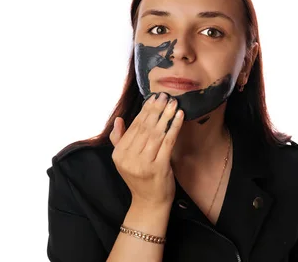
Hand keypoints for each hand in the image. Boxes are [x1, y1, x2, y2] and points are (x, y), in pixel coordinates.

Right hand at [109, 92, 183, 206]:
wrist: (149, 202)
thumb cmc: (139, 179)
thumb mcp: (123, 161)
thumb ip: (119, 140)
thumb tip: (118, 120)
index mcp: (119, 154)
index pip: (133, 127)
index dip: (144, 110)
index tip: (154, 98)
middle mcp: (129, 158)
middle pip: (144, 127)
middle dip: (156, 109)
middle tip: (165, 96)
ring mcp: (143, 163)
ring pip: (156, 133)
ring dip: (166, 115)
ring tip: (173, 103)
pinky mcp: (159, 167)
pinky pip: (168, 142)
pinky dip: (174, 127)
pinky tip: (179, 116)